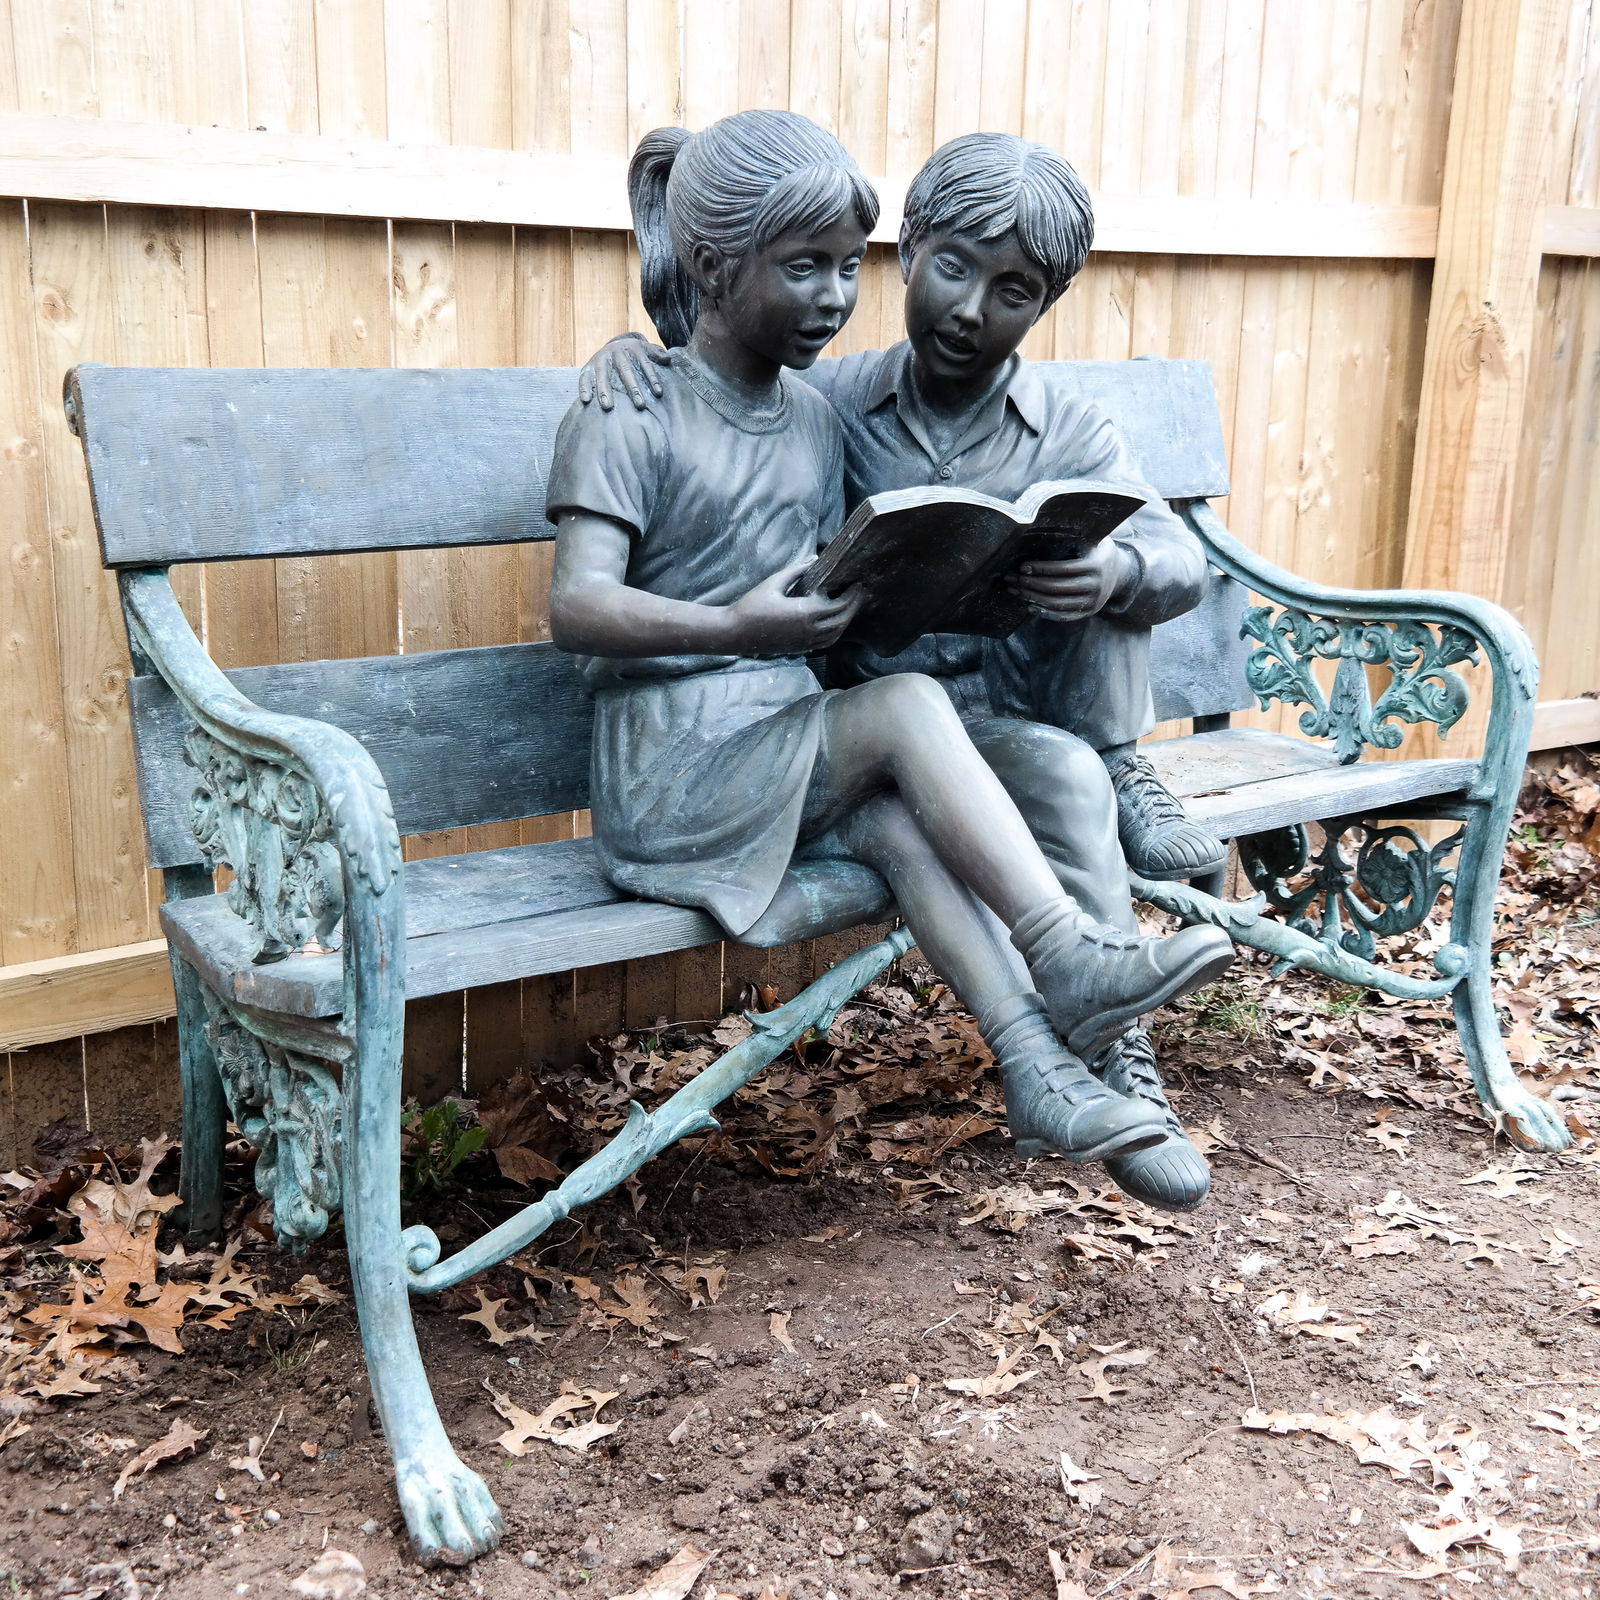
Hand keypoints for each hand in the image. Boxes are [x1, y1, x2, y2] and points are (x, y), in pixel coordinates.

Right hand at [577, 333, 669, 411]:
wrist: (612, 346)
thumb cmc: (633, 354)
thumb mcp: (645, 349)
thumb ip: (656, 354)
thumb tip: (668, 359)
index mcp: (632, 349)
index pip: (645, 365)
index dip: (652, 378)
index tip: (659, 393)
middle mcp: (616, 353)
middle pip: (625, 372)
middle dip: (633, 389)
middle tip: (640, 406)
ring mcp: (601, 360)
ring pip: (603, 376)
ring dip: (604, 391)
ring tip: (608, 407)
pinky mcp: (588, 367)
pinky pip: (584, 377)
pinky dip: (584, 387)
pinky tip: (586, 400)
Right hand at [726, 560, 861, 654]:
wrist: (737, 633)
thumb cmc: (752, 605)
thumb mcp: (773, 583)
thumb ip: (796, 570)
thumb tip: (814, 558)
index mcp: (806, 612)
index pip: (840, 605)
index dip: (852, 596)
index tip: (858, 584)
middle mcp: (809, 630)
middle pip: (842, 621)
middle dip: (854, 607)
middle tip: (859, 594)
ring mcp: (805, 642)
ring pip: (836, 635)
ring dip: (846, 621)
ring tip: (849, 607)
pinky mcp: (800, 648)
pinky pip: (825, 643)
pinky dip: (835, 633)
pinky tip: (834, 623)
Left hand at [1006, 542, 1135, 621]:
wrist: (1120, 573)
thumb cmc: (1097, 550)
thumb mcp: (1093, 539)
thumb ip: (1076, 534)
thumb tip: (1046, 519)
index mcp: (1095, 565)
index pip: (1063, 569)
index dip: (1041, 569)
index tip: (1022, 566)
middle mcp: (1095, 585)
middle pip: (1057, 588)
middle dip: (1031, 584)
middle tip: (1011, 579)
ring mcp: (1092, 602)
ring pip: (1057, 604)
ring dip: (1033, 598)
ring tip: (1016, 591)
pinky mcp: (1087, 612)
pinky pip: (1063, 616)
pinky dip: (1045, 613)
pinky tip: (1030, 606)